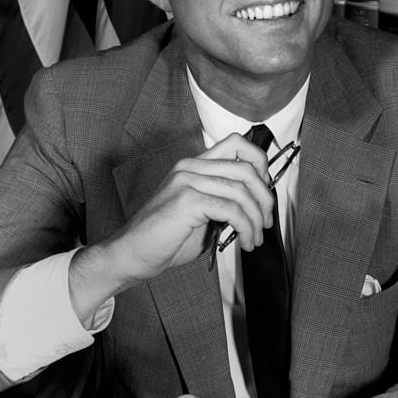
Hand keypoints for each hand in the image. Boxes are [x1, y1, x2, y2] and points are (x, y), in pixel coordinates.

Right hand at [69, 133, 273, 317]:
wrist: (131, 254)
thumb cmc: (164, 238)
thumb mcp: (201, 214)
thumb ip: (224, 203)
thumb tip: (256, 206)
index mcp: (193, 165)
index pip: (237, 143)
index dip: (260, 163)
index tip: (264, 192)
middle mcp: (190, 167)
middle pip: (246, 168)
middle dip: (265, 198)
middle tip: (266, 222)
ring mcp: (187, 181)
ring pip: (241, 191)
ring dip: (256, 220)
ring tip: (253, 239)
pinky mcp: (186, 200)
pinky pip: (230, 209)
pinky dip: (245, 228)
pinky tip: (243, 242)